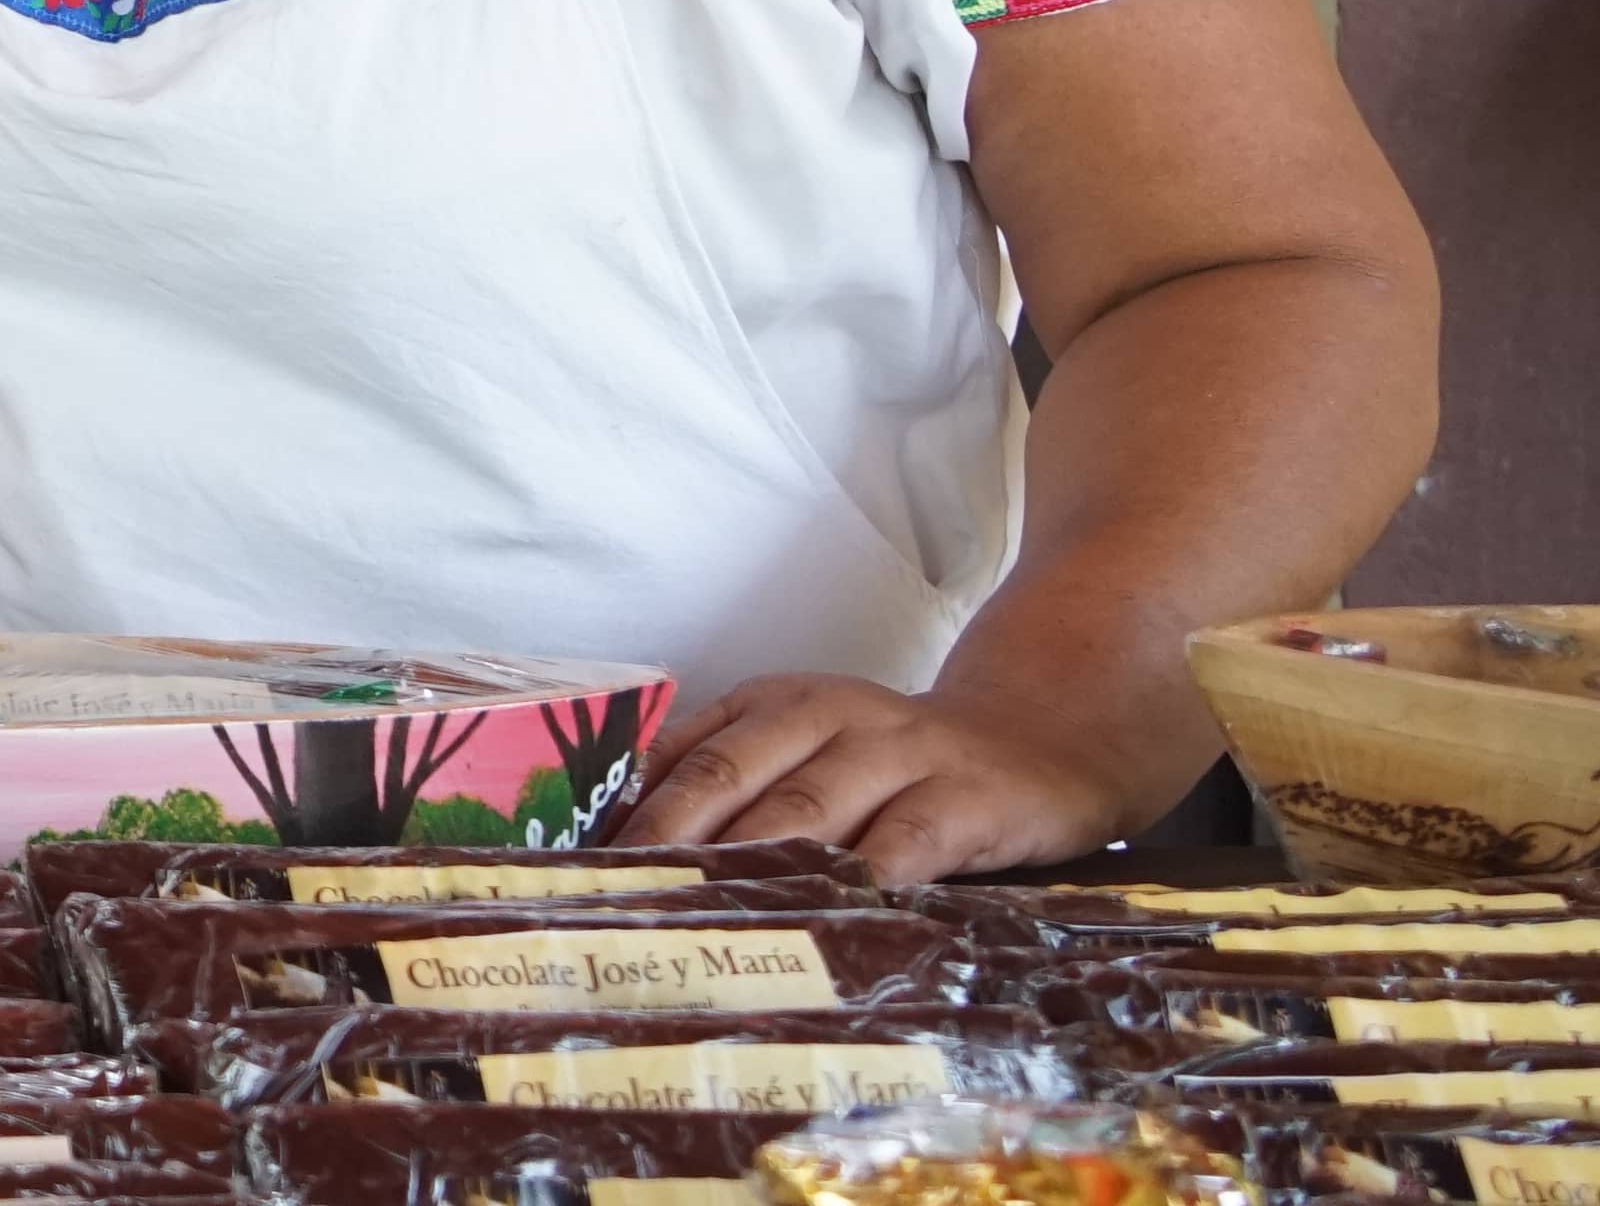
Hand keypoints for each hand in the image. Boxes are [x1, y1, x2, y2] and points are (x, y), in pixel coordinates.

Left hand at [620, 673, 1160, 881]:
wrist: (1046, 739)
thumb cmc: (902, 766)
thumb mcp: (811, 752)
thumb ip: (735, 784)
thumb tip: (626, 847)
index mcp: (775, 705)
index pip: (684, 754)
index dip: (630, 812)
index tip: (580, 868)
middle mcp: (828, 717)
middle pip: (729, 778)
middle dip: (667, 841)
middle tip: (618, 901)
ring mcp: (898, 752)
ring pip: (806, 807)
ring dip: (747, 865)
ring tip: (695, 918)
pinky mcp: (965, 796)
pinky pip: (906, 840)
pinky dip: (864, 879)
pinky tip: (830, 920)